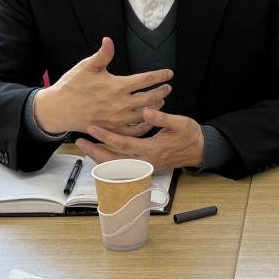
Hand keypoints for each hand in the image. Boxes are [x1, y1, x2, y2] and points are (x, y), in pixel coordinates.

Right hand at [33, 37, 171, 135]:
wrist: (58, 109)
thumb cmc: (72, 86)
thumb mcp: (86, 66)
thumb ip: (102, 55)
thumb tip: (109, 40)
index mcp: (117, 86)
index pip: (145, 80)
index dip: (159, 75)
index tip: (169, 73)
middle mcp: (120, 103)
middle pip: (149, 98)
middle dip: (161, 92)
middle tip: (167, 88)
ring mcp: (117, 119)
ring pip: (144, 115)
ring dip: (156, 107)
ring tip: (161, 102)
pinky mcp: (112, 129)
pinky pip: (134, 130)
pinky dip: (145, 125)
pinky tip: (148, 120)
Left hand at [76, 108, 205, 170]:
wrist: (199, 150)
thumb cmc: (189, 135)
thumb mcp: (180, 122)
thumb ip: (162, 118)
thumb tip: (145, 111)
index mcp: (152, 149)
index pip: (123, 144)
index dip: (106, 136)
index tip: (92, 128)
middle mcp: (146, 161)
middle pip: (114, 161)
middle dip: (95, 152)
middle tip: (80, 142)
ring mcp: (144, 166)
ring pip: (116, 166)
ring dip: (99, 158)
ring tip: (85, 147)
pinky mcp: (144, 167)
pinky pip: (122, 167)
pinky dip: (109, 161)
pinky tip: (100, 154)